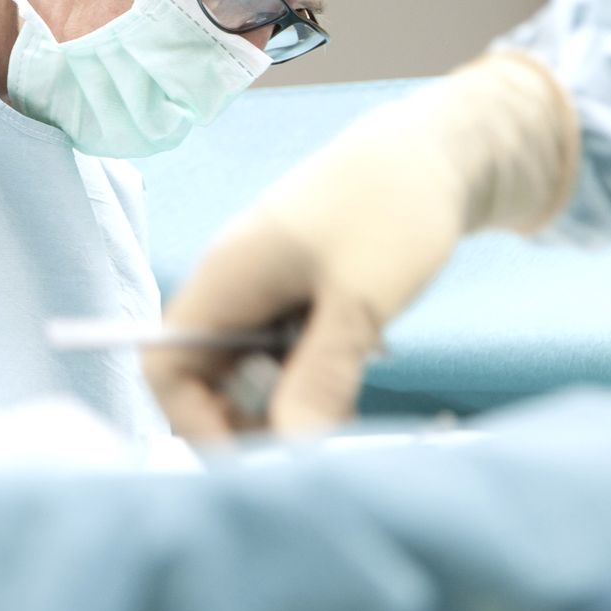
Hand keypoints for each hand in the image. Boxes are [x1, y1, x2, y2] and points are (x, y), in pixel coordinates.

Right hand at [146, 51, 578, 439]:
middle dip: (250, 420)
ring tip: (348, 396)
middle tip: (313, 441)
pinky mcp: (300, 294)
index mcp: (226, 280)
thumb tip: (293, 457)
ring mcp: (265, 290)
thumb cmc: (395, 208)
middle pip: (206, 380)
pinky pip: (286, 354)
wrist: (444, 150)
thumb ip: (321, 377)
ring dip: (290, 398)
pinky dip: (315, 374)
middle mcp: (233, 287)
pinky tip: (359, 360)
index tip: (259, 459)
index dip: (196, 423)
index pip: (166, 370)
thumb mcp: (361, 301)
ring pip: (252, 372)